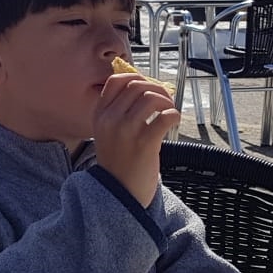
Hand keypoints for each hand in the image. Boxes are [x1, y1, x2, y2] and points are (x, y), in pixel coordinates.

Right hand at [93, 72, 178, 206]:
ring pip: (151, 97)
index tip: (147, 86)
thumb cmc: (118, 162)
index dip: (136, 77)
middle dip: (156, 88)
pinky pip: (165, 116)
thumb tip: (143, 88)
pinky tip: (173, 122)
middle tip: (165, 100)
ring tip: (169, 111)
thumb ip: (117, 112)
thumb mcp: (107, 133)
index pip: (116, 81)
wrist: (118, 194)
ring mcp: (126, 130)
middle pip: (136, 85)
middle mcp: (110, 119)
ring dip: (166, 101)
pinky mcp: (144, 143)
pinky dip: (173, 115)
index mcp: (100, 114)